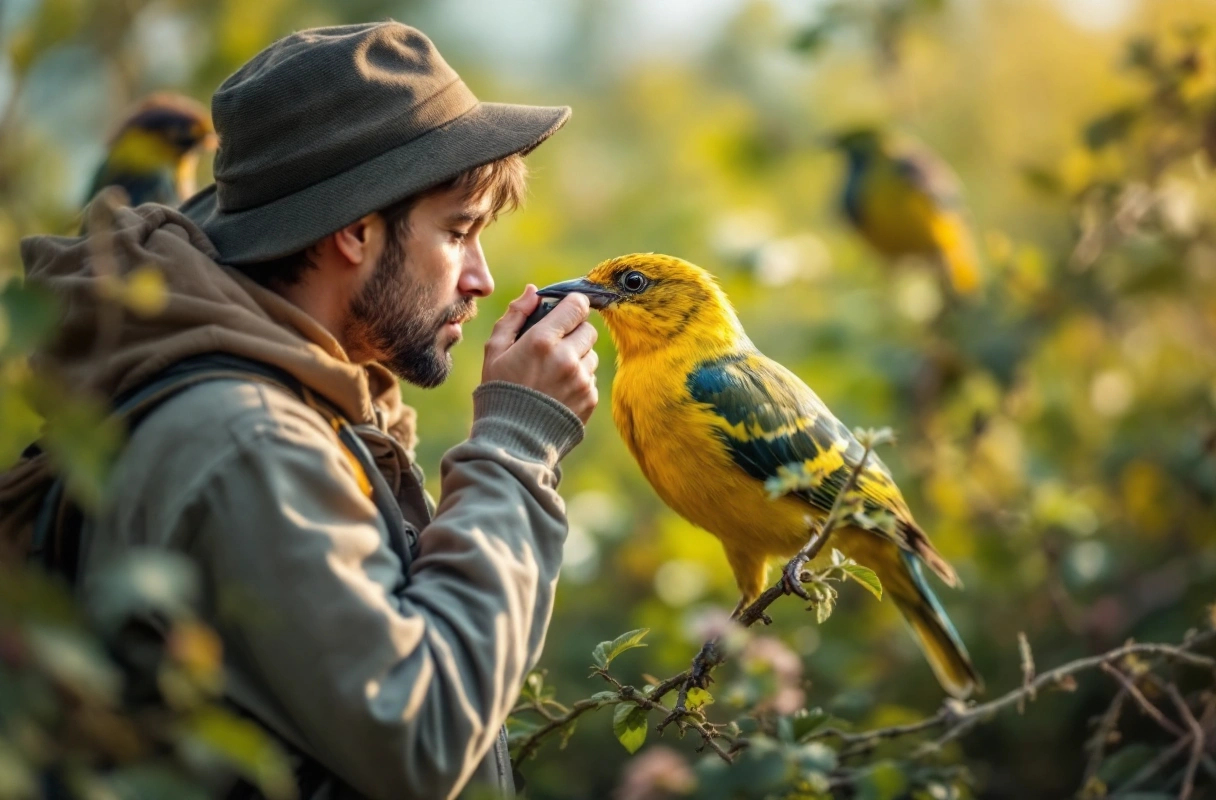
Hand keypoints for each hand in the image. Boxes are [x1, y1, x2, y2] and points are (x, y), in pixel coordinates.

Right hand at [482, 286, 598, 423]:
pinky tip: (558, 391)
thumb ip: (514, 316)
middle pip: (589, 328)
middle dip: (574, 332)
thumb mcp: (495, 351)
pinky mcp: (590, 399)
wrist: (512, 441)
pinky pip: (592, 378)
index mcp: (541, 340)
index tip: (565, 312)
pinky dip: (579, 380)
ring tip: (554, 373)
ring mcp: (581, 380)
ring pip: (591, 354)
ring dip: (578, 357)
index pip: (577, 305)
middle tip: (556, 345)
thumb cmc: (499, 392)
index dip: (572, 306)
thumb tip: (533, 291)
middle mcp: (566, 358)